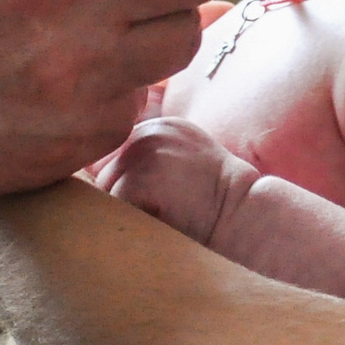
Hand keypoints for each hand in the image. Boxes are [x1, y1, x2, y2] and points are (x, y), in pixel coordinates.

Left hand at [91, 116, 257, 245]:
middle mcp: (150, 129)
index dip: (128, 183)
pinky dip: (132, 219)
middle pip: (107, 171)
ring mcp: (146, 150)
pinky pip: (115, 204)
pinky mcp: (142, 176)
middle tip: (162, 210)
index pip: (117, 155)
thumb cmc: (215, 201)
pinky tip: (164, 217)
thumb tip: (100, 173)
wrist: (245, 215)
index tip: (158, 199)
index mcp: (160, 125)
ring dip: (127, 209)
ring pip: (107, 190)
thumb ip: (152, 159)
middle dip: (124, 197)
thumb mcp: (184, 165)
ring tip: (164, 213)